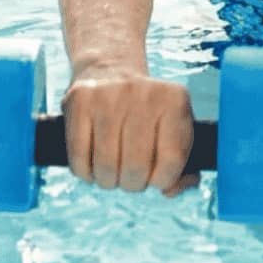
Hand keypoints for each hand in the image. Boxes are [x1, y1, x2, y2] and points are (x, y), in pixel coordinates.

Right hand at [61, 64, 198, 197]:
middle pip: (136, 169)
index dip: (161, 181)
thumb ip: (184, 167)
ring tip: (112, 168)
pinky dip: (85, 173)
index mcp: (175, 101)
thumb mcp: (175, 131)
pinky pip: (79, 160)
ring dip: (108, 180)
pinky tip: (92, 163)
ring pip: (105, 168)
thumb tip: (171, 190)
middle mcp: (144, 93)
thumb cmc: (148, 115)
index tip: (155, 175)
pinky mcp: (79, 100)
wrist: (110, 71)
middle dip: (132, 183)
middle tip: (130, 173)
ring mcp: (109, 95)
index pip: (171, 162)